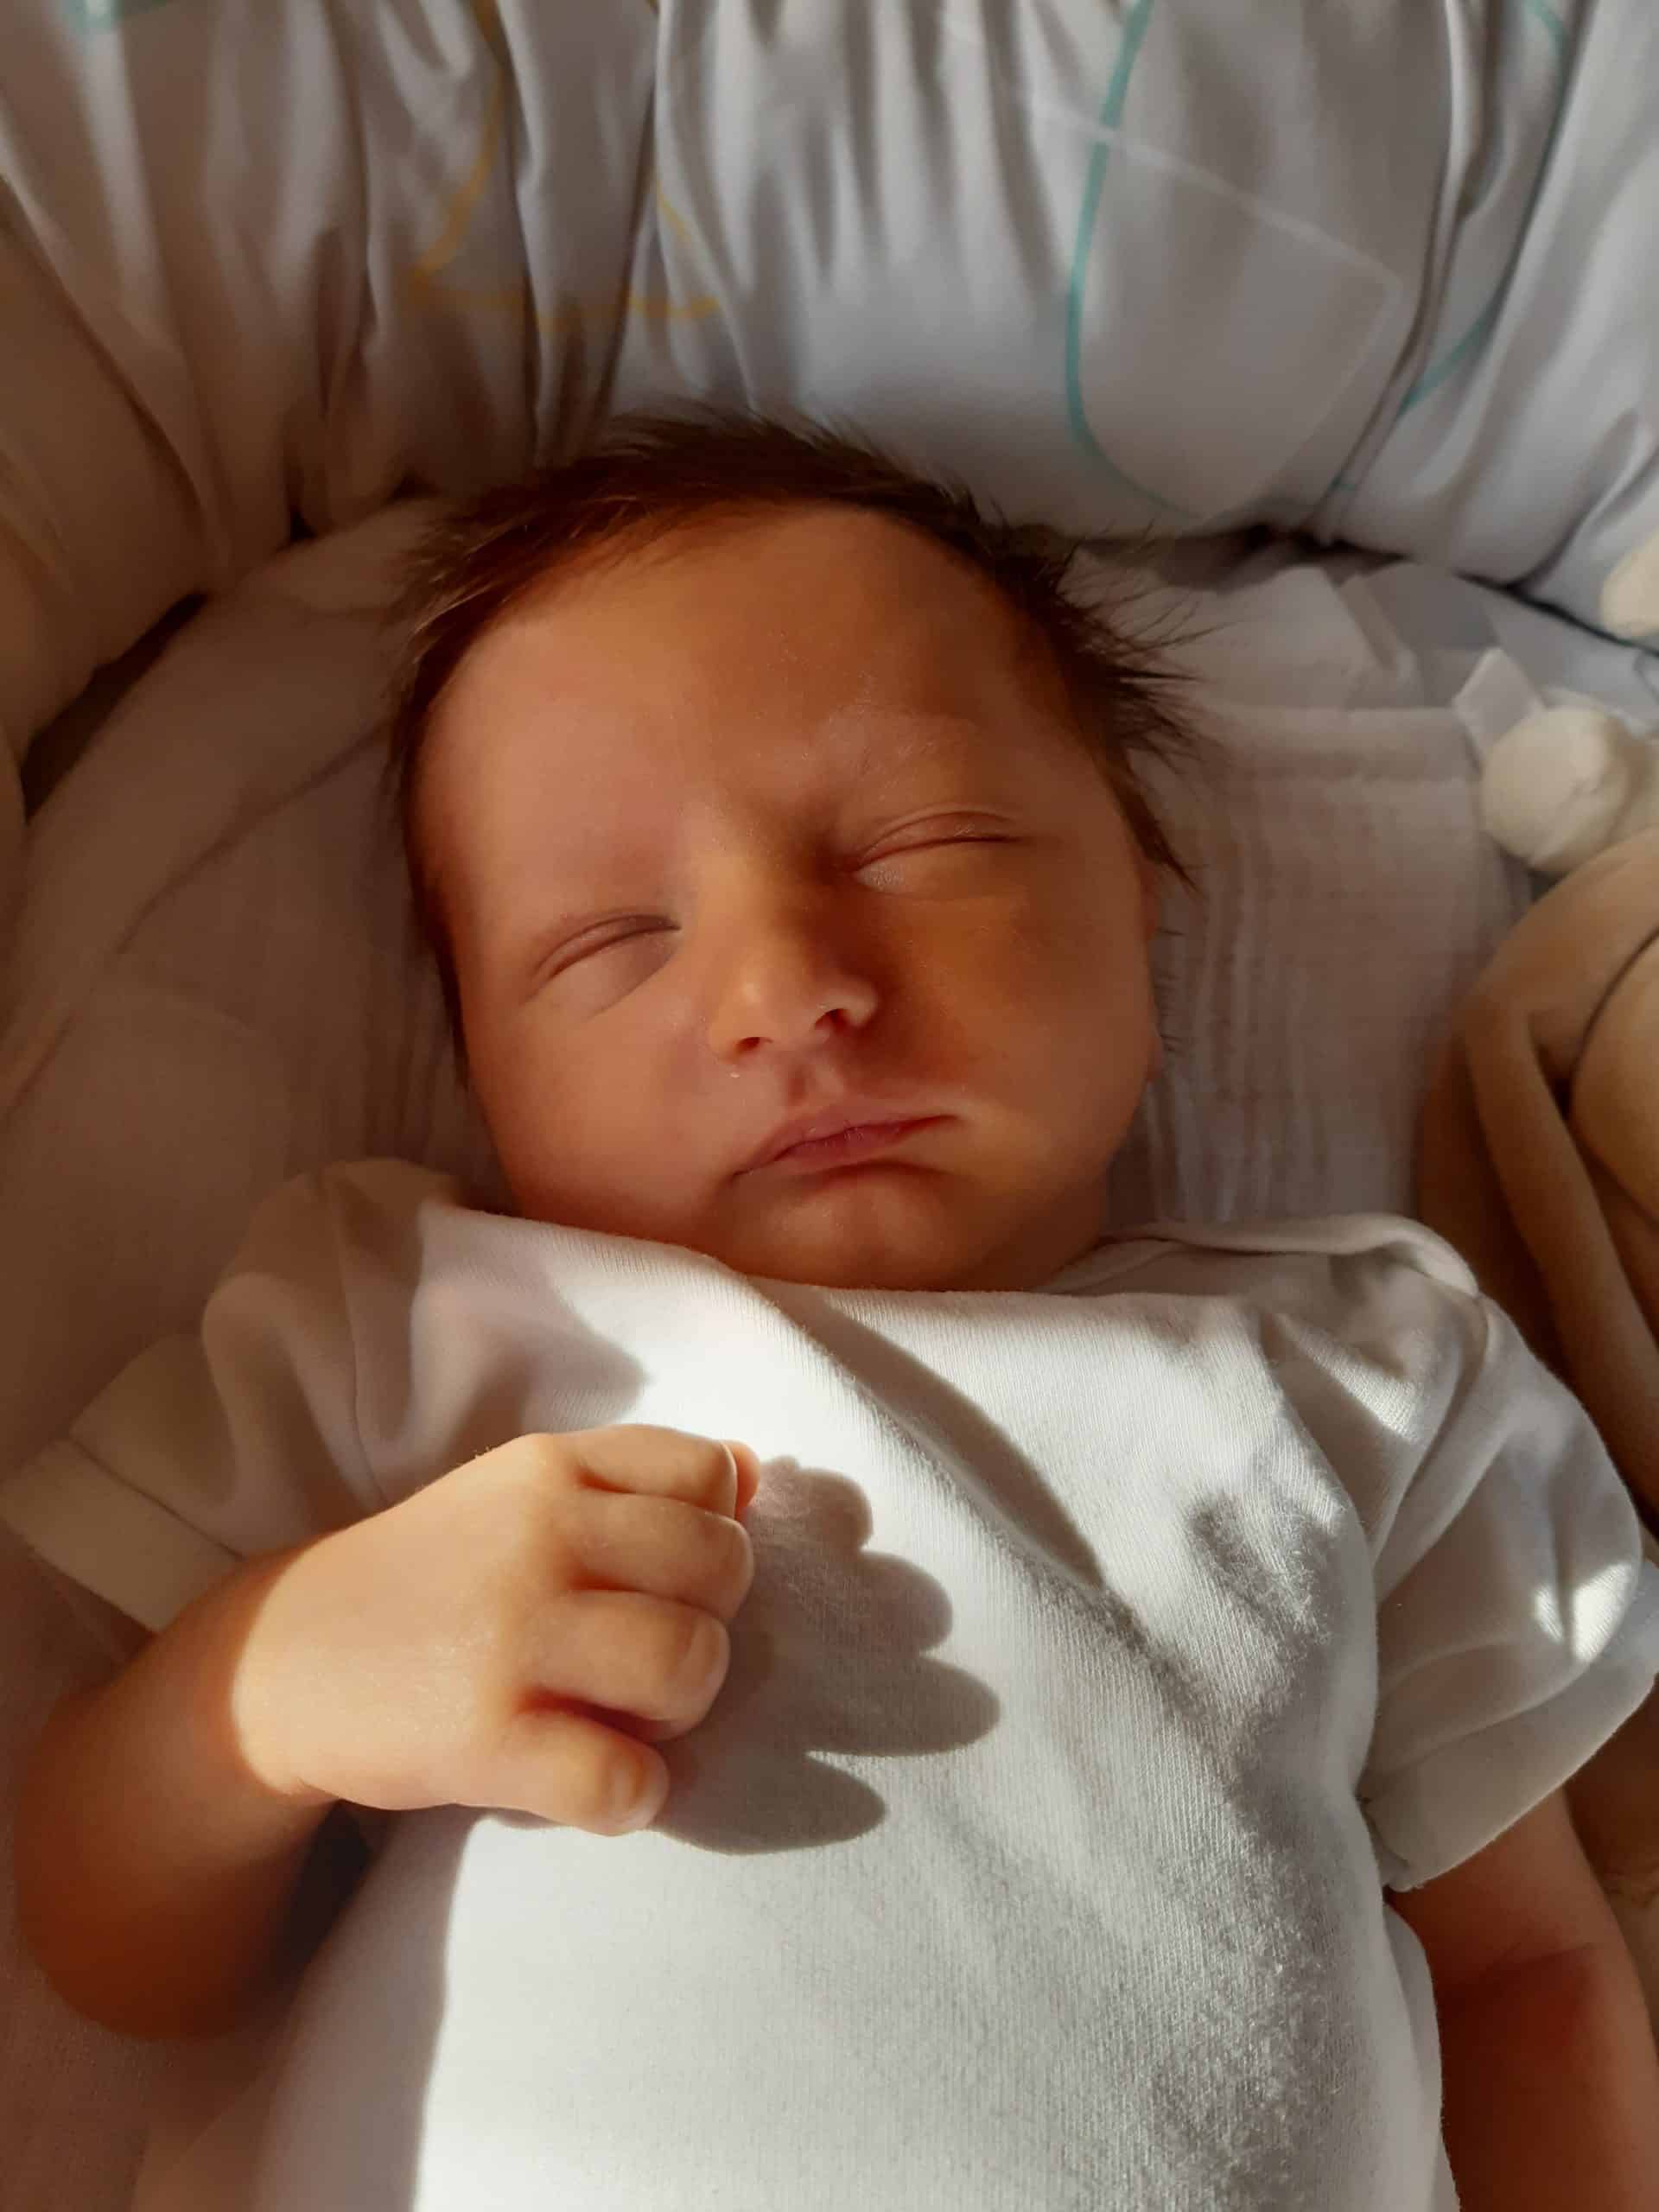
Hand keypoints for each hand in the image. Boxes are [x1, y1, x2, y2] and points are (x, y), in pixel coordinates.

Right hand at [229, 1427, 759, 1834]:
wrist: (282, 1664)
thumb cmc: (435, 1577)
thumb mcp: (521, 1495)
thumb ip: (635, 1478)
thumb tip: (755, 1470)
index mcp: (551, 1468)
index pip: (711, 1475)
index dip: (715, 1535)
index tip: (662, 1578)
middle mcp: (538, 1535)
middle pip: (723, 1570)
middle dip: (710, 1625)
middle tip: (649, 1661)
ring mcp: (511, 1634)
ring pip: (691, 1666)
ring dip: (682, 1711)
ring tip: (626, 1719)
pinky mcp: (484, 1738)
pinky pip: (627, 1779)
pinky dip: (635, 1795)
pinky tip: (598, 1782)